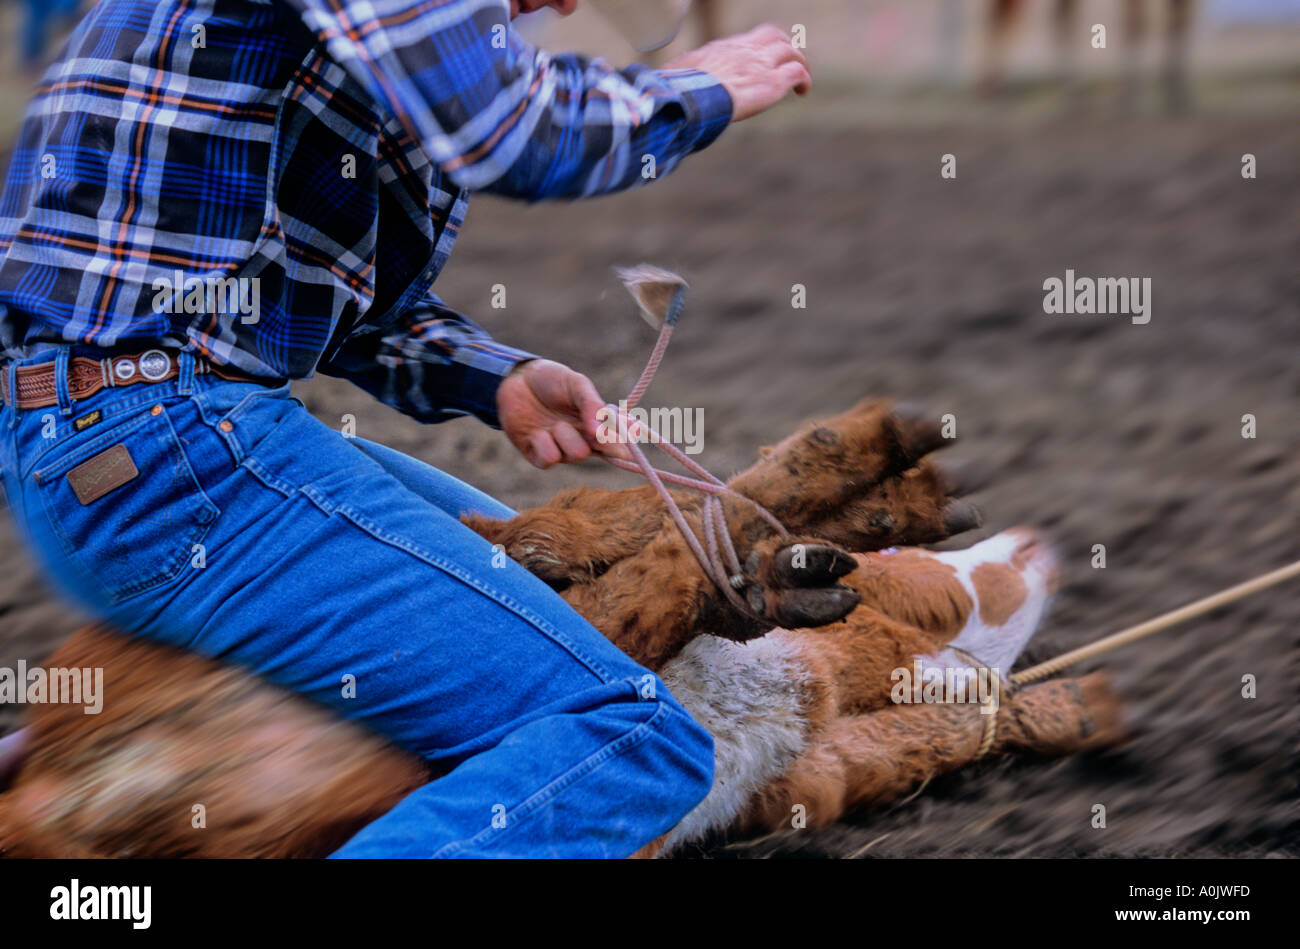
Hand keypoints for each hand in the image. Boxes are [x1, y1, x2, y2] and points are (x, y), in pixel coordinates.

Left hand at [497, 359, 620, 468]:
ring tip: (555, 422)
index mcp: (597, 423)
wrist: (515, 379)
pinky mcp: (539, 456)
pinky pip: (550, 459)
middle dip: (605, 442)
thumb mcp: (576, 384)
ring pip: (577, 455)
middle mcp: (583, 439)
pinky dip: (545, 444)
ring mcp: (562, 449)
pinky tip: (537, 432)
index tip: (633, 432)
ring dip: (567, 436)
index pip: (620, 437)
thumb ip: (592, 404)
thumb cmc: (550, 380)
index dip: (628, 439)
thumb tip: (601, 430)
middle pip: (605, 452)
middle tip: (595, 428)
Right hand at [664, 24, 810, 122]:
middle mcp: (745, 51)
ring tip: (802, 79)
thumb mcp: (678, 75)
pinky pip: (797, 73)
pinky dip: (804, 80)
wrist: (694, 98)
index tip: (759, 61)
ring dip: (800, 63)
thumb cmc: (680, 91)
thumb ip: (681, 74)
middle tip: (788, 62)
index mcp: (723, 48)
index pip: (747, 40)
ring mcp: (761, 65)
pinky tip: (803, 92)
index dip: (758, 48)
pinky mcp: (773, 83)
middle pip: (773, 36)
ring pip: (791, 51)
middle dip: (784, 47)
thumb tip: (665, 78)